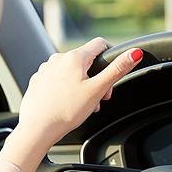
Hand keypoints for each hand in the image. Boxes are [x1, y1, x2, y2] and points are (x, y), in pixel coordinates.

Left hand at [0, 38, 142, 171]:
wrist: (37, 128)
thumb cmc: (66, 111)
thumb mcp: (97, 90)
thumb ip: (117, 70)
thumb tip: (134, 52)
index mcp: (74, 57)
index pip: (100, 44)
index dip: (111, 54)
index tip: (115, 69)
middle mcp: (58, 59)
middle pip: (86, 61)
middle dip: (97, 77)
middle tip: (101, 98)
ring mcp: (46, 69)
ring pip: (72, 71)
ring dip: (82, 84)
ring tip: (84, 105)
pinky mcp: (38, 81)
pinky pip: (58, 79)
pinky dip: (67, 89)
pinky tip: (68, 104)